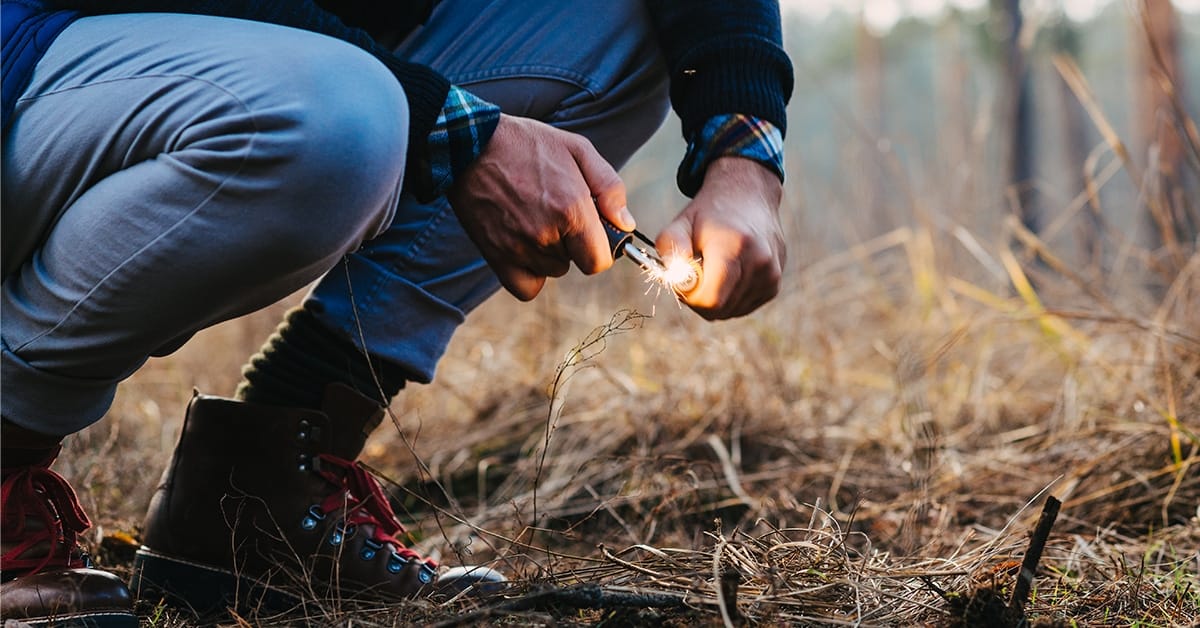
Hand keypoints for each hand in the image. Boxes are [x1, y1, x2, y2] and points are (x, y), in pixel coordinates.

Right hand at [447, 114, 633, 300]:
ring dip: (549, 253)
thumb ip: (609, 187)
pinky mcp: (496, 256)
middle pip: (575, 263)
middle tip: (554, 211)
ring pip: (551, 271)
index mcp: (571, 209)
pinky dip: (530, 274)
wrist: (470, 146)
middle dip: (572, 243)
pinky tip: (526, 248)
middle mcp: (546, 234)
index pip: (599, 261)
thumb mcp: (577, 149)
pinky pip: (526, 288)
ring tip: (534, 219)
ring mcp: (519, 248)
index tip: (592, 233)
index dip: (601, 249)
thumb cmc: (526, 144)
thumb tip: (626, 223)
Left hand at [656, 157, 785, 319]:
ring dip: (716, 298)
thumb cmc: (709, 212)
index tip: (684, 280)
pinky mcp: (774, 283)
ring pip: (731, 311)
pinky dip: (730, 297)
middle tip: (695, 273)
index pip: (711, 300)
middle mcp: (759, 263)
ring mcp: (771, 275)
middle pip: (720, 310)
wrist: (748, 195)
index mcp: (733, 247)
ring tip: (714, 268)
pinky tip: (729, 272)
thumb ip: (670, 250)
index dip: (691, 297)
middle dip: (700, 298)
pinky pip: (743, 307)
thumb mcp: (680, 224)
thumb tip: (675, 280)